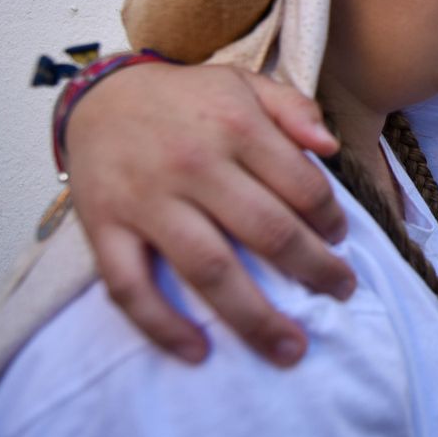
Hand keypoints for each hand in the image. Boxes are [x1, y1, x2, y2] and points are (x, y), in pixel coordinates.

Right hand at [63, 62, 355, 365]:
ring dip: (255, 318)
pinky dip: (162, 326)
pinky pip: (131, 288)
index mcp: (235, 126)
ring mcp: (147, 201)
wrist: (97, 97)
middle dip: (314, 271)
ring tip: (291, 348)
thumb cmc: (184, 100)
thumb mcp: (242, 84)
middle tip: (341, 292)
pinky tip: (198, 353)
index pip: (301, 186)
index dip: (330, 219)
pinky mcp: (105, 229)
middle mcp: (194, 165)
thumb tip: (331, 146)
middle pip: (268, 233)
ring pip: (209, 270)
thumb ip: (293, 108)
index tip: (338, 239)